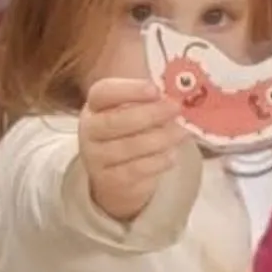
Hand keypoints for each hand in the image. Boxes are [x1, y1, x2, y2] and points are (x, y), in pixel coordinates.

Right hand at [79, 76, 183, 220]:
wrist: (120, 176)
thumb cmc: (132, 134)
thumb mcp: (136, 112)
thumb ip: (150, 102)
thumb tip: (173, 100)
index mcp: (94, 106)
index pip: (103, 93)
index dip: (129, 90)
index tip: (155, 90)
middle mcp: (89, 132)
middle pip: (114, 121)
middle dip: (149, 114)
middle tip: (175, 108)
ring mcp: (97, 159)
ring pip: (129, 147)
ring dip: (160, 138)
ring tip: (181, 132)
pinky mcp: (111, 181)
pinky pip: (137, 169)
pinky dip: (158, 160)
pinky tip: (172, 154)